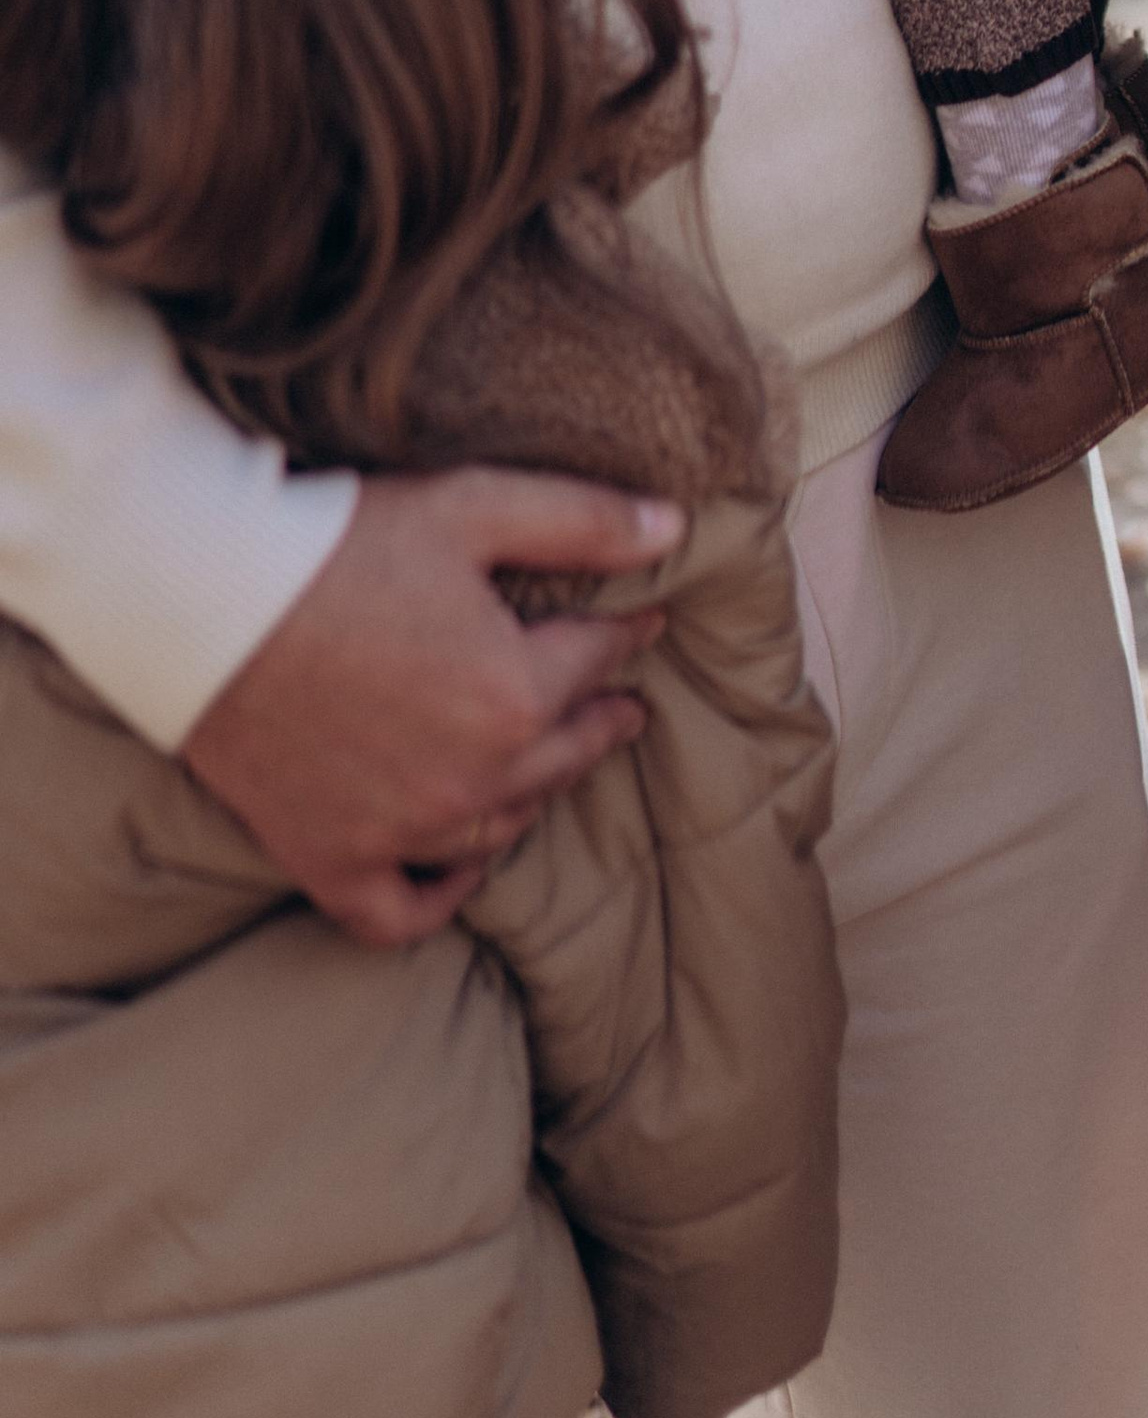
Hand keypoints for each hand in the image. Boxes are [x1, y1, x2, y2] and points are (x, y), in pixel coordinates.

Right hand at [182, 467, 685, 947]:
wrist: (205, 602)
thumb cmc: (339, 546)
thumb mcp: (472, 507)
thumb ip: (581, 521)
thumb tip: (672, 530)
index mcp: (514, 694)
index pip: (597, 662)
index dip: (627, 637)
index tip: (646, 625)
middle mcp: (469, 778)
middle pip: (561, 755)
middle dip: (601, 723)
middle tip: (622, 709)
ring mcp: (399, 830)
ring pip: (497, 829)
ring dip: (535, 795)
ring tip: (550, 767)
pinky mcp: (330, 858)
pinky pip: (401, 911)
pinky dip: (439, 894)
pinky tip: (461, 866)